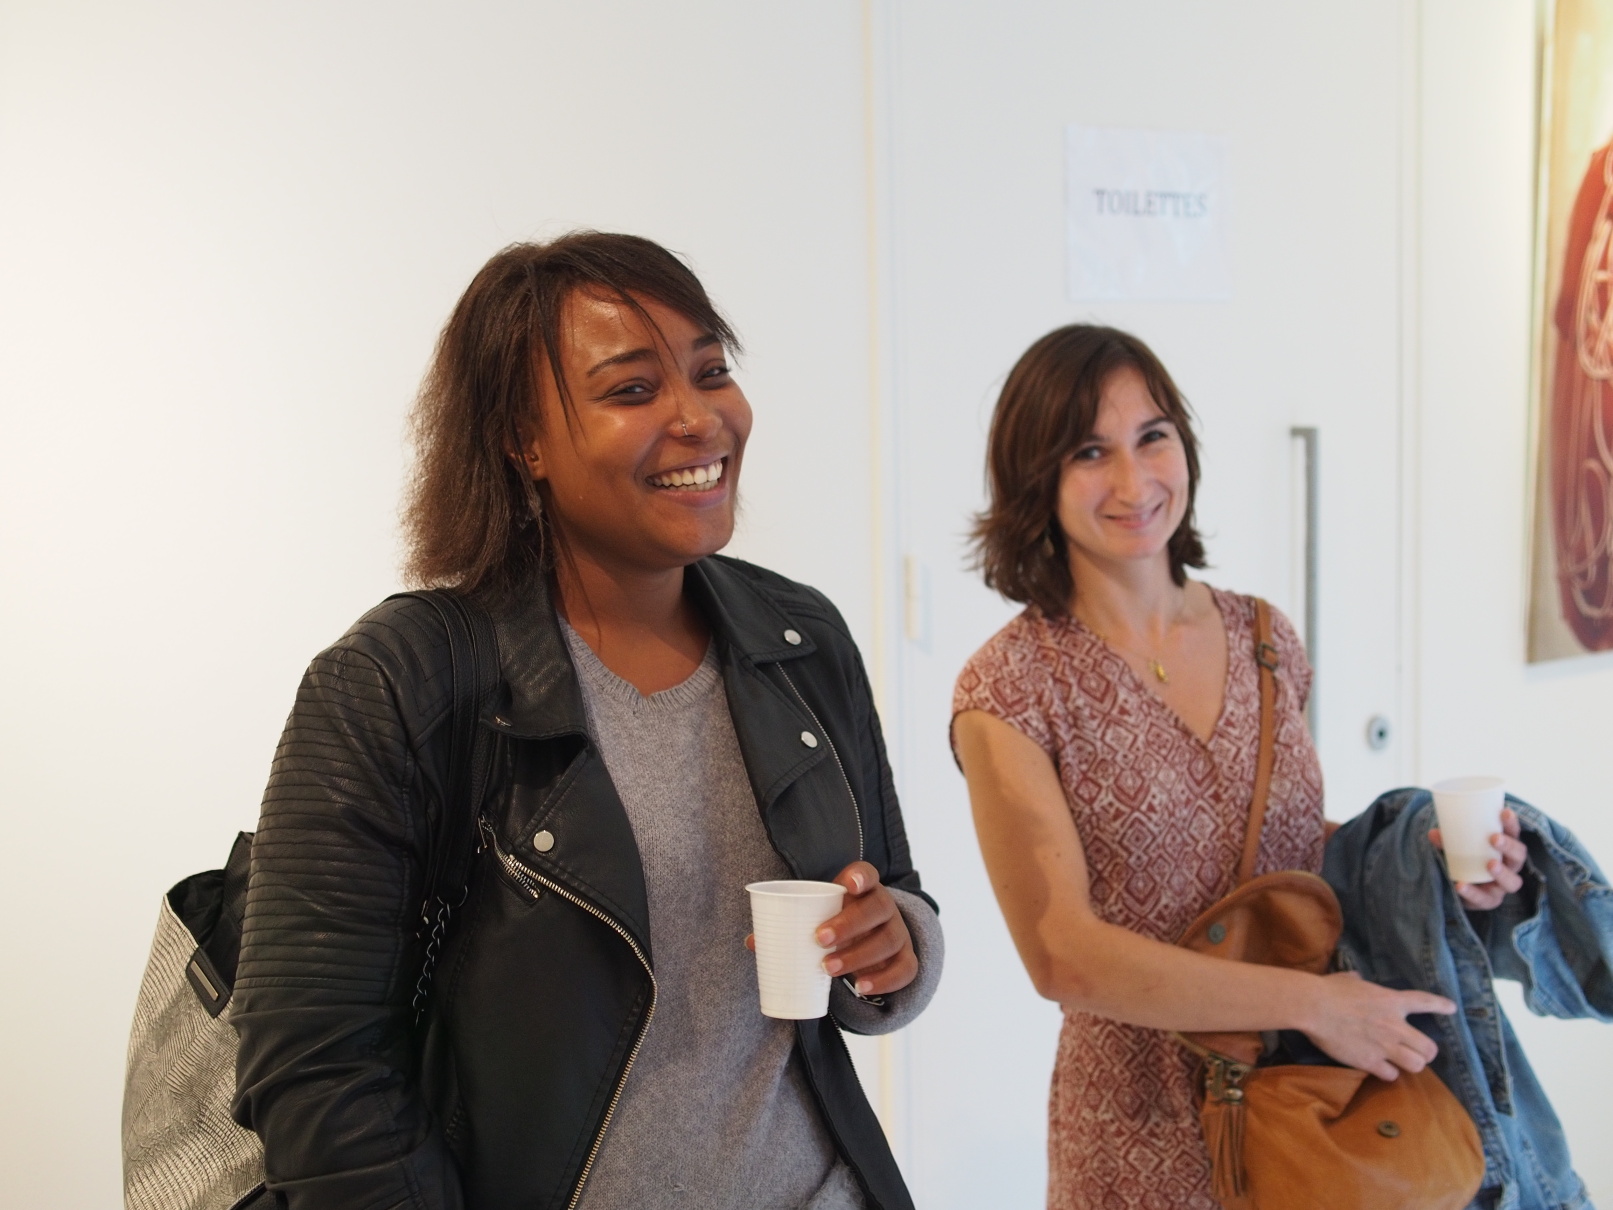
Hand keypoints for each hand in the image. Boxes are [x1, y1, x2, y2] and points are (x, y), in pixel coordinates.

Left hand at [742, 861, 918, 996]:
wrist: (873, 940)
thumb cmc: (838, 921)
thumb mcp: (820, 915)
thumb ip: (790, 923)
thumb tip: (752, 941)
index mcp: (863, 888)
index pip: (868, 874)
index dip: (860, 877)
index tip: (847, 886)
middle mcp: (885, 907)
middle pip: (878, 909)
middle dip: (850, 924)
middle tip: (819, 939)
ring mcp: (898, 933)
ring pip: (889, 940)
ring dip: (859, 955)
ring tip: (829, 969)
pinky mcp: (905, 959)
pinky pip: (904, 969)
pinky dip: (884, 980)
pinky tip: (861, 988)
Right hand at [1302, 972, 1455, 1080]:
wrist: (1314, 1006)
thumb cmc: (1328, 989)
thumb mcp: (1349, 980)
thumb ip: (1360, 982)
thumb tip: (1356, 979)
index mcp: (1391, 1001)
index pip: (1424, 1002)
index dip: (1440, 1006)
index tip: (1451, 1008)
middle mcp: (1394, 1025)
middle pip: (1429, 1048)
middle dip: (1425, 1052)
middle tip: (1416, 1051)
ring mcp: (1384, 1046)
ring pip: (1416, 1065)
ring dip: (1410, 1064)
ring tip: (1401, 1062)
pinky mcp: (1370, 1061)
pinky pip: (1391, 1075)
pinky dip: (1387, 1073)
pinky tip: (1379, 1068)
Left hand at [1429, 807, 1526, 909]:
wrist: (1458, 887)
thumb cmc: (1463, 859)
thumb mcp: (1456, 847)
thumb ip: (1446, 841)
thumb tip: (1433, 833)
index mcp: (1505, 848)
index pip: (1514, 834)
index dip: (1511, 824)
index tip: (1504, 811)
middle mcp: (1510, 867)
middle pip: (1518, 857)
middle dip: (1509, 847)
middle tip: (1494, 838)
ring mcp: (1501, 886)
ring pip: (1512, 882)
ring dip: (1502, 873)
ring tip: (1490, 864)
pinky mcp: (1489, 901)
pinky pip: (1485, 899)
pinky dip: (1473, 893)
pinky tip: (1461, 885)